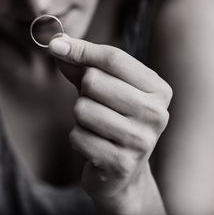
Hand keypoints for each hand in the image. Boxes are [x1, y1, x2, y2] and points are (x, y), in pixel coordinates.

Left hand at [49, 36, 171, 211]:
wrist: (122, 173)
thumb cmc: (112, 119)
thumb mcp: (103, 87)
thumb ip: (82, 63)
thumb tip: (56, 41)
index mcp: (158, 89)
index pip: (114, 58)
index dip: (81, 50)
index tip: (56, 45)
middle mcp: (156, 113)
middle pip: (95, 81)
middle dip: (84, 92)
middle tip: (97, 106)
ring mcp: (142, 141)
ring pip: (82, 109)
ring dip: (80, 118)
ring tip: (96, 127)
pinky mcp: (122, 164)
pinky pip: (77, 137)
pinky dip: (78, 139)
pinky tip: (94, 146)